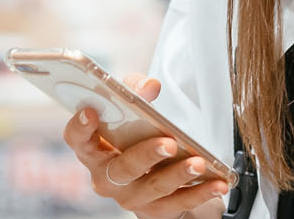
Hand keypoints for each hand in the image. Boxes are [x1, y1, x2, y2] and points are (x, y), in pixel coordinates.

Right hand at [62, 74, 231, 218]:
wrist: (154, 176)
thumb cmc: (136, 139)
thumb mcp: (134, 112)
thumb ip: (136, 91)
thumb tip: (150, 86)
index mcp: (93, 150)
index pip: (77, 139)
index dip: (80, 127)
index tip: (91, 112)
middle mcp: (106, 178)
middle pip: (122, 168)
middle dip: (146, 155)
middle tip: (168, 142)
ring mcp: (130, 197)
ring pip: (153, 187)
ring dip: (178, 175)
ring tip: (199, 162)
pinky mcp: (154, 212)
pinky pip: (178, 204)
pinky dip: (200, 192)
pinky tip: (217, 182)